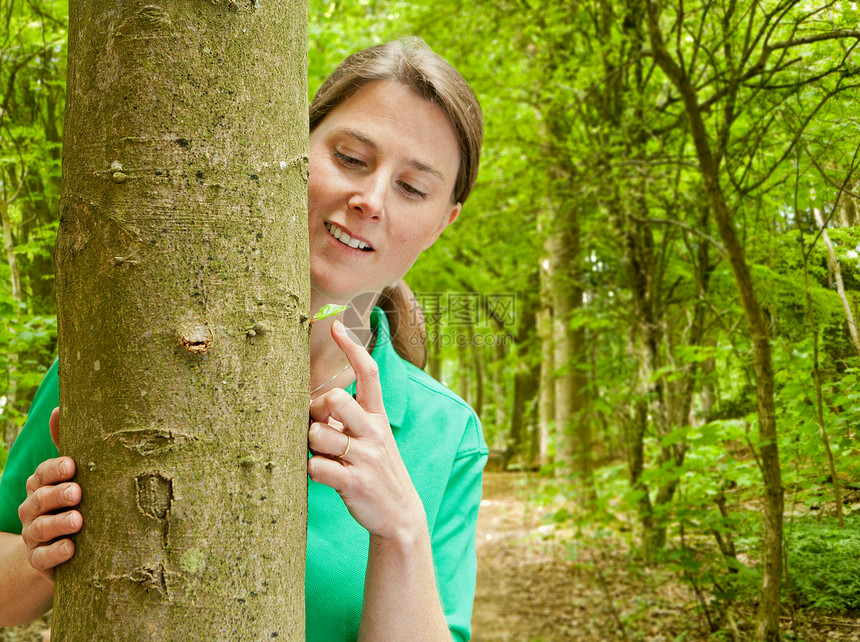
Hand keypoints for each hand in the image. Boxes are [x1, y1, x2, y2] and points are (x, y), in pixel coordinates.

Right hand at [18, 407, 81, 580]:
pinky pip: (43, 557)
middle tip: (78, 492)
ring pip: (41, 528)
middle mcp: (33, 509)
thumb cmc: (71, 501)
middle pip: (40, 499)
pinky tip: (71, 548)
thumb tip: (58, 408)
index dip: (55, 469)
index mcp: (41, 485)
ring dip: (59, 523)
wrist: (58, 548)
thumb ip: (65, 445)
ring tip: (79, 520)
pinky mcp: (41, 560)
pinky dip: (56, 553)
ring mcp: (34, 535)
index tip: (72, 465)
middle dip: (57, 494)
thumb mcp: (69, 475)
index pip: (42, 473)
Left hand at [308, 320, 425, 541]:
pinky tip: (323, 476)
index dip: (352, 348)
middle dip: (316, 410)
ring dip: (311, 445)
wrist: (400, 515)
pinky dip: (312, 471)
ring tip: (324, 456)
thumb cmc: (375, 469)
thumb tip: (314, 400)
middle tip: (319, 428)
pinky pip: (316, 467)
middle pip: (334, 399)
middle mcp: (374, 432)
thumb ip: (349, 418)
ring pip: (318, 434)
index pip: (369, 374)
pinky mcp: (354, 482)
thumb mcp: (372, 438)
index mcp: (378, 417)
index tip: (337, 326)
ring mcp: (366, 457)